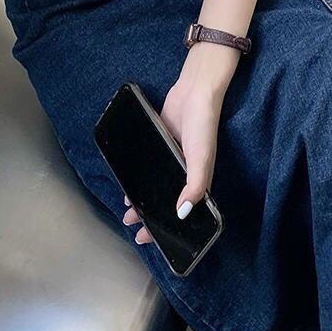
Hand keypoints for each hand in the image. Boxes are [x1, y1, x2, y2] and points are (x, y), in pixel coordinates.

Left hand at [123, 42, 236, 243]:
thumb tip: (182, 213)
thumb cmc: (203, 125)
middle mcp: (184, 172)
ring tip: (128, 210)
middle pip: (166, 201)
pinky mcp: (160, 143)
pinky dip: (140, 176)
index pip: (181, 211)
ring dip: (144, 198)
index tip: (147, 239)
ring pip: (156, 185)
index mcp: (196, 180)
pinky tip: (128, 181)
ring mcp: (171, 158)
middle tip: (132, 227)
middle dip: (150, 216)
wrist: (195, 91)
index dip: (166, 228)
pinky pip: (148, 166)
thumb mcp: (201, 157)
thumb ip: (195, 185)